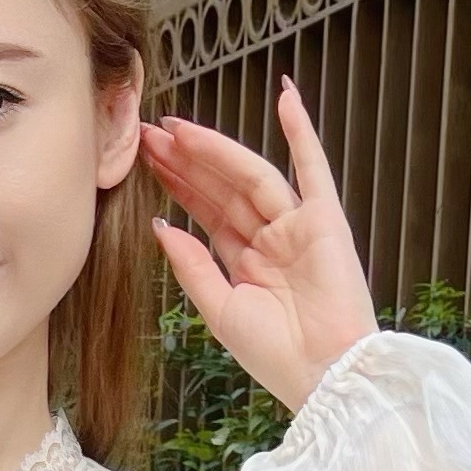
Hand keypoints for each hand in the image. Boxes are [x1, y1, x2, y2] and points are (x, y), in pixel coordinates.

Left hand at [139, 76, 375, 413]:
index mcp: (245, 262)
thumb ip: (192, 266)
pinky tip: (287, 98)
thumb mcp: (219, 309)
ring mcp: (297, 226)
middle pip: (222, 188)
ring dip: (218, 149)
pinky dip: (303, 133)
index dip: (177, 182)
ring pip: (252, 176)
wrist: (320, 373)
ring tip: (179, 129)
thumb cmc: (274, 354)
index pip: (206, 211)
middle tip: (148, 133)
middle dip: (186, 161)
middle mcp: (270, 238)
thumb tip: (161, 227)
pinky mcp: (326, 221)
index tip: (144, 157)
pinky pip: (313, 169)